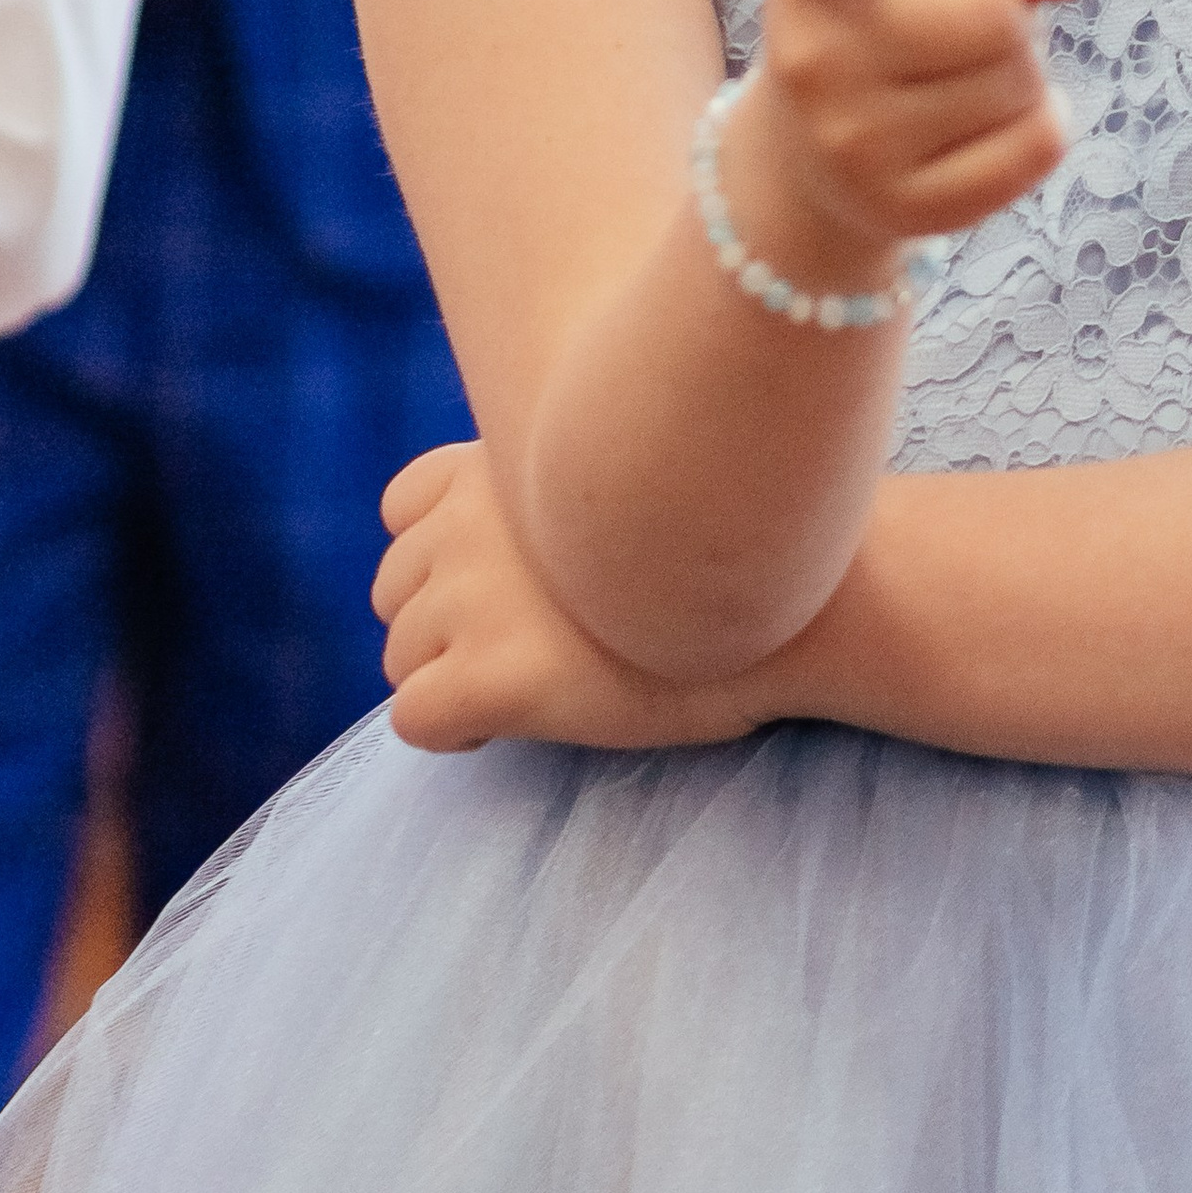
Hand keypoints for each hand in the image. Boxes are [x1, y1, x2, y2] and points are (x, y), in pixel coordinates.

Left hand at [375, 441, 739, 752]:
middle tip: (534, 643)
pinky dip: (453, 730)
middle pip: (393, 589)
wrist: (798, 608)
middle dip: (446, 623)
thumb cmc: (734, 548)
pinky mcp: (486, 677)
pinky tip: (518, 721)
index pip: (404, 506)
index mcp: (502, 463)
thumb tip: (520, 539)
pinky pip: (416, 719)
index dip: (444, 555)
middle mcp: (470, 521)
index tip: (507, 583)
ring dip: (452, 675)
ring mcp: (472, 598)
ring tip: (540, 679)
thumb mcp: (628, 477)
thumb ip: (554, 488)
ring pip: (399, 657)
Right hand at [726, 0, 1082, 288]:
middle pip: (996, 9)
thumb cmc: (889, 18)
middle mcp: (819, 58)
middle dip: (1000, 10)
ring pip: (1024, 80)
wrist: (820, 161)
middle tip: (948, 30)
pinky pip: (1041, 144)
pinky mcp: (909, 212)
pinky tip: (976, 130)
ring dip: (1014, 71)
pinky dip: (1036, 127)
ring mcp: (857, 146)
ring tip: (948, 82)